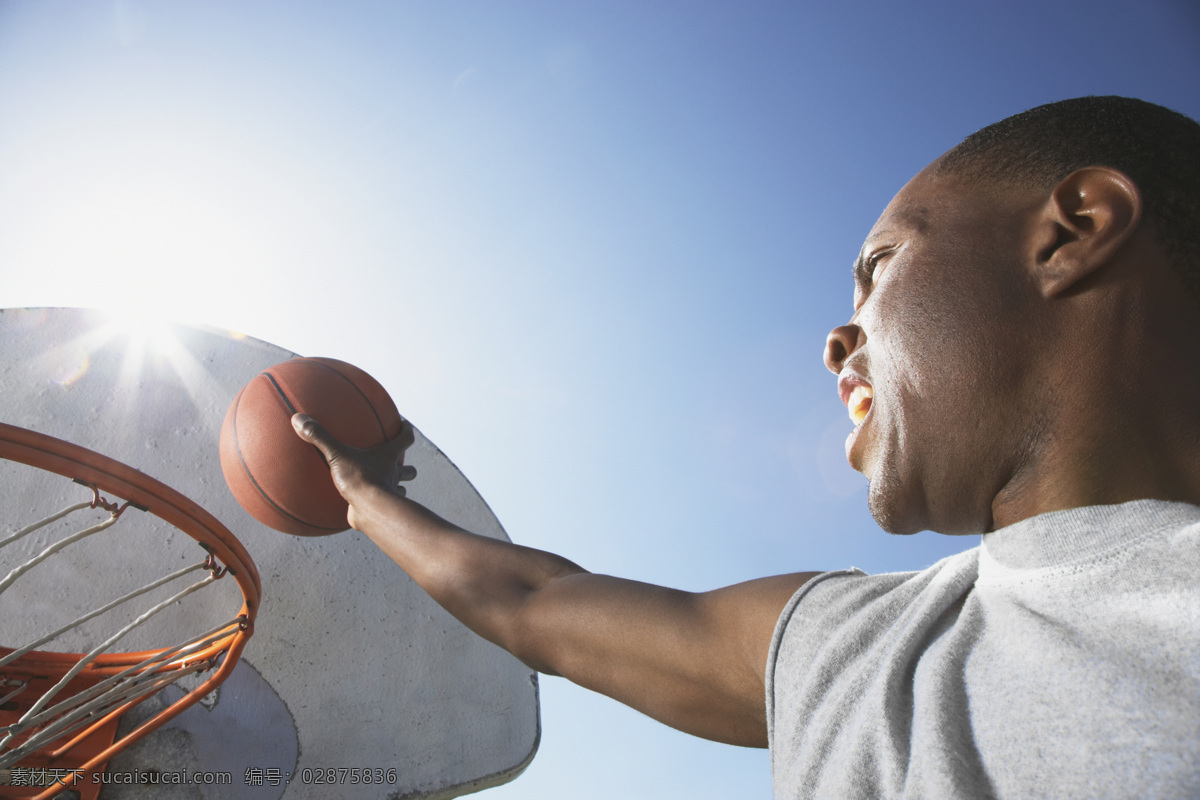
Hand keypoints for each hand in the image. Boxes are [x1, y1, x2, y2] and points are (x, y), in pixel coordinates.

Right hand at [291, 413, 416, 523]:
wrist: (368, 511)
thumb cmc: (359, 479)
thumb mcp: (337, 455)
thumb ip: (319, 437)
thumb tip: (298, 418)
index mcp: (388, 457)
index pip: (405, 438)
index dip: (406, 431)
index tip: (405, 425)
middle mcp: (392, 474)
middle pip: (408, 470)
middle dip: (407, 467)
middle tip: (402, 463)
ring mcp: (388, 493)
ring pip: (399, 489)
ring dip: (395, 487)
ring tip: (386, 486)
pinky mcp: (380, 510)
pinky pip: (380, 507)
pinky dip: (377, 505)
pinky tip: (366, 506)